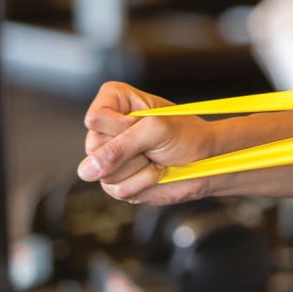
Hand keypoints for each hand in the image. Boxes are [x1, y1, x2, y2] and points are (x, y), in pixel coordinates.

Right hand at [77, 81, 217, 205]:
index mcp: (113, 102)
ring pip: (103, 173)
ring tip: (154, 157)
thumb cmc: (185, 135)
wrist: (205, 159)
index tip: (144, 124)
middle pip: (94, 149)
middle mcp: (105, 129)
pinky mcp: (116, 180)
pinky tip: (154, 172)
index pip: (95, 119)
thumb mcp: (156, 130)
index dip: (121, 128)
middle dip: (130, 151)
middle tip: (153, 145)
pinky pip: (117, 189)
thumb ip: (120, 146)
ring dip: (139, 168)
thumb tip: (87, 170)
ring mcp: (108, 156)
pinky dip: (142, 183)